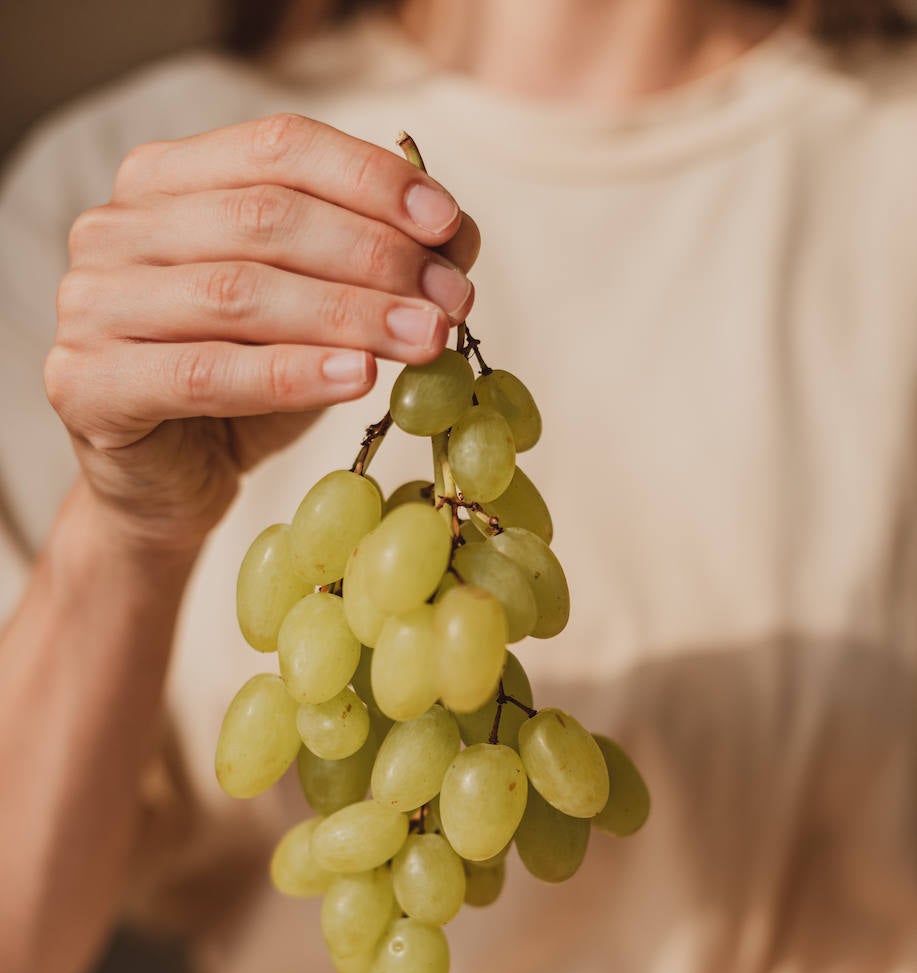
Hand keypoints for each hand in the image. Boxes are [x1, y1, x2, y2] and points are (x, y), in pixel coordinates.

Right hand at [45, 114, 478, 554]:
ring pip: (239, 293)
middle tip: (451, 301)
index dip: (370, 180)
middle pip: (265, 219)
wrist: (167, 487)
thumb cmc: (243, 389)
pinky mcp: (88, 383)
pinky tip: (358, 379)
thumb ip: (372, 265)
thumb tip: (458, 233)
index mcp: (166, 180)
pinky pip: (204, 372)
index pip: (277, 149)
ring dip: (349, 315)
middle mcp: (115, 227)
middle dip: (375, 258)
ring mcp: (90, 303)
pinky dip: (290, 374)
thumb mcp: (315, 317)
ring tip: (425, 340)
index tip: (447, 224)